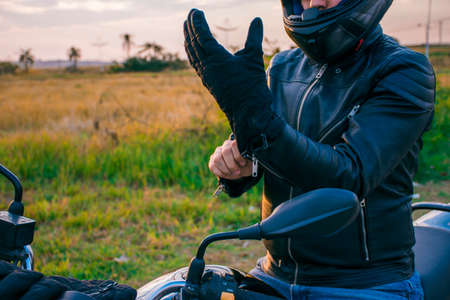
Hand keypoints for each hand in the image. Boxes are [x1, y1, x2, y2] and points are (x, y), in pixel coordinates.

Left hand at [184, 9, 282, 154]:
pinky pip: (196, 64)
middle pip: (193, 44)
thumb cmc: (252, 87)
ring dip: (188, 40)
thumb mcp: (254, 59)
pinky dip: (193, 54)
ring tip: (187, 29)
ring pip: (192, 55)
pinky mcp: (208, 83)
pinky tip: (194, 52)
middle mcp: (207, 67)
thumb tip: (256, 19)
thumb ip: (254, 37)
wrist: (248, 113)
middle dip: (190, 28)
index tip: (195, 12)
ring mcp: (206, 76)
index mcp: (216, 59)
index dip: (198, 23)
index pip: (202, 36)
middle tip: (189, 15)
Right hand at [209, 139, 251, 179]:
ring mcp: (217, 152)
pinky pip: (212, 166)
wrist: (240, 170)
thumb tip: (243, 161)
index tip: (243, 164)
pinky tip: (226, 174)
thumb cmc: (246, 166)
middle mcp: (226, 145)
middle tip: (237, 172)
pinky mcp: (212, 160)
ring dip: (225, 169)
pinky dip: (220, 172)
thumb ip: (247, 162)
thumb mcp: (250, 164)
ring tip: (232, 173)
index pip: (234, 144)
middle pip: (225, 152)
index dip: (238, 156)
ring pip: (217, 159)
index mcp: (236, 143)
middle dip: (231, 165)